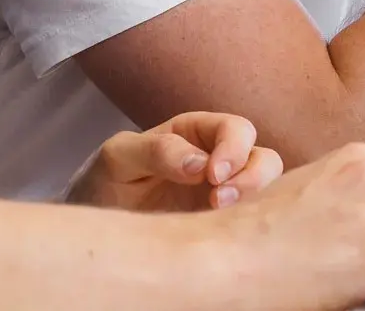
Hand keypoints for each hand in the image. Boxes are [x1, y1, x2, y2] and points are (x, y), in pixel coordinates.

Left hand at [65, 111, 282, 212]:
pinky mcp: (223, 226)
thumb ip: (156, 150)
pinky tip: (222, 235)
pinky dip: (248, 226)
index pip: (235, 129)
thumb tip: (200, 163)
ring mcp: (224, 195)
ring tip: (220, 217)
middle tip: (219, 200)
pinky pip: (251, 223)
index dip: (233, 148)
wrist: (97, 221)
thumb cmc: (108, 180)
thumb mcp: (119, 156)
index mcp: (195, 133)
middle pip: (264, 158)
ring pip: (267, 191)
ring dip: (255, 201)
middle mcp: (218, 161)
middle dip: (253, 177)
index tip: (212, 174)